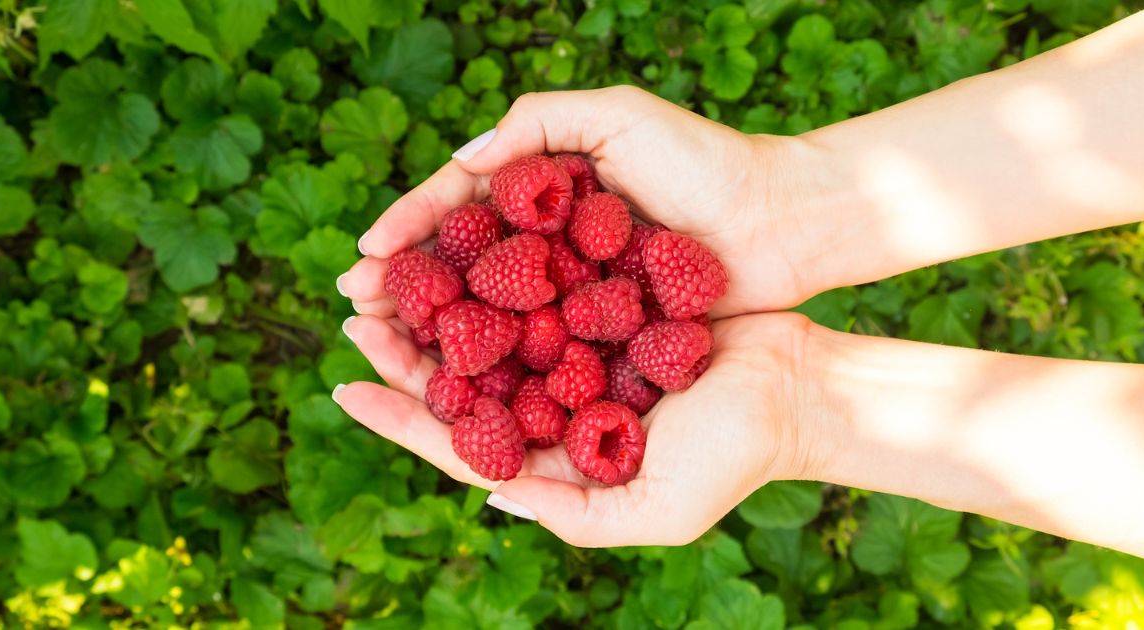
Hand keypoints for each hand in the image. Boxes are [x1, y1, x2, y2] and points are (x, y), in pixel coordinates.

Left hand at [333, 311, 820, 546]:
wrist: (796, 388)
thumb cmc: (733, 458)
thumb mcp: (655, 510)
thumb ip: (571, 513)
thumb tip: (489, 497)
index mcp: (556, 458)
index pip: (462, 441)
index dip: (401, 416)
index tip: (347, 385)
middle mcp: (555, 403)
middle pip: (464, 377)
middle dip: (406, 345)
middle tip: (354, 307)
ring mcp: (577, 351)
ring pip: (493, 324)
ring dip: (441, 298)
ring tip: (390, 269)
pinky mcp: (602, 305)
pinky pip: (542, 284)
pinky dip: (502, 264)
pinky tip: (465, 238)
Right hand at [338, 85, 827, 317]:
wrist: (782, 225)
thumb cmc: (706, 163)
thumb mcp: (618, 117)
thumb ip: (537, 125)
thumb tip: (456, 165)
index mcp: (544, 187)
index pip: (458, 206)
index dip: (409, 228)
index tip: (364, 253)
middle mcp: (549, 242)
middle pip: (460, 266)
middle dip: (405, 286)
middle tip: (355, 310)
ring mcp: (572, 291)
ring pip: (488, 314)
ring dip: (435, 332)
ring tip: (386, 348)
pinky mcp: (601, 334)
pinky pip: (537, 350)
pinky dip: (495, 365)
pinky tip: (457, 382)